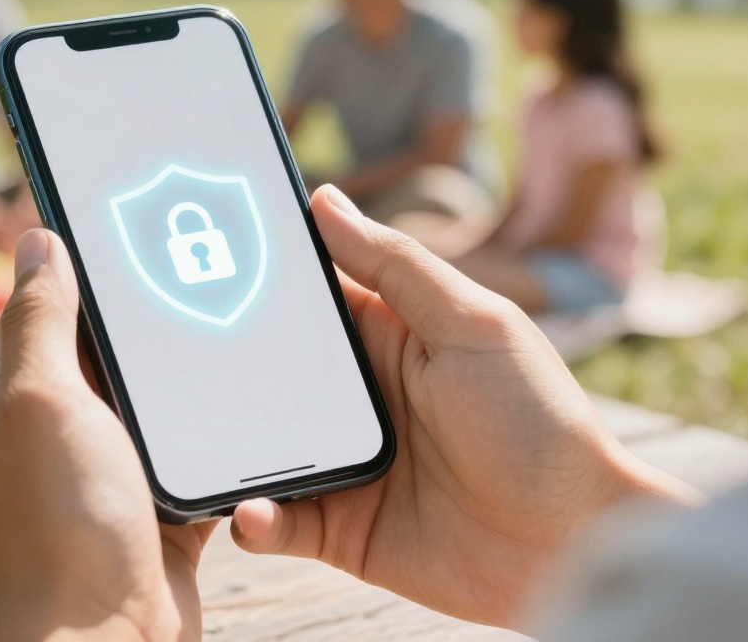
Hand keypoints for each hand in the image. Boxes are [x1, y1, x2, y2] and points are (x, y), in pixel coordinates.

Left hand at [0, 230, 214, 640]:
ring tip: (221, 318)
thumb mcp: (42, 402)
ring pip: (148, 391)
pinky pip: (186, 443)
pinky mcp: (153, 497)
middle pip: (98, 344)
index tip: (121, 219)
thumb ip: (40, 320)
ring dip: (178, 368)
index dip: (74, 261)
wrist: (114, 639)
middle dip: (138, 312)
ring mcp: (102, 465)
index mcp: (6, 397)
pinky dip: (208, 426)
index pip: (35, 304)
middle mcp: (49, 428)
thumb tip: (36, 240)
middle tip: (188, 263)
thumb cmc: (64, 524)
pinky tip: (240, 395)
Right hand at [231, 185, 696, 628]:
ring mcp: (345, 463)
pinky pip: (277, 523)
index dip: (258, 276)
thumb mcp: (475, 327)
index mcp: (389, 338)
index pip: (308, 297)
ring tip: (197, 439)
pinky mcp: (340, 529)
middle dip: (223, 364)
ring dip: (228, 445)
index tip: (201, 255)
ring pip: (259, 447)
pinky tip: (251, 511)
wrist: (575, 547)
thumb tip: (325, 200)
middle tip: (172, 352)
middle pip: (269, 372)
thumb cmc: (541, 424)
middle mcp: (358, 398)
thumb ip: (398, 267)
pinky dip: (255, 519)